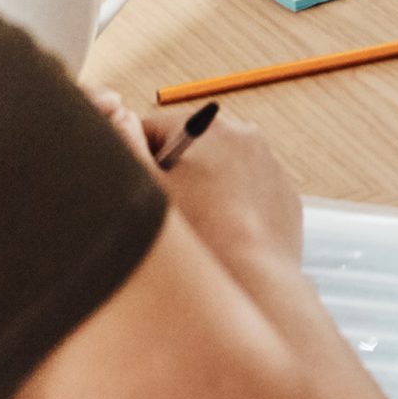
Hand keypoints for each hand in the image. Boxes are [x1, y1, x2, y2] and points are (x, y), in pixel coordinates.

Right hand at [90, 90, 303, 270]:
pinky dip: (229, 214)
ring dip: (199, 195)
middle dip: (168, 178)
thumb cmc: (194, 238)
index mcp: (207, 126)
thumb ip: (122, 142)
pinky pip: (245, 198)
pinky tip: (216, 242)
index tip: (129, 196)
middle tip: (157, 221)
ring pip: (217, 175)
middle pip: (187, 151)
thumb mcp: (143, 188)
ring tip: (189, 236)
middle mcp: (245, 135)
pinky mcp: (283, 199)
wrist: (254, 286)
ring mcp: (269, 167)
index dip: (131, 163)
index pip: (151, 129)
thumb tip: (114, 112)